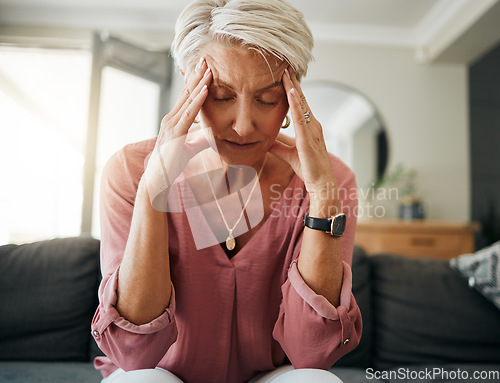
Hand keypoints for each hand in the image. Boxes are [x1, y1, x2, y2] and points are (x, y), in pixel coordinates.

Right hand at [144, 58, 212, 210]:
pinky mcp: (175, 133)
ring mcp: (171, 125)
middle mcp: (171, 119)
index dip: (195, 82)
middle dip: (196, 75)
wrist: (158, 179)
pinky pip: (188, 114)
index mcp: (174, 120)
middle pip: (186, 93)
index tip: (204, 68)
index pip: (186, 97)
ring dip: (199, 83)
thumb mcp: (190, 149)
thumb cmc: (172, 164)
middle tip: (206, 58)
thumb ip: (201, 140)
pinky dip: (197, 101)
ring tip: (208, 68)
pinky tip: (205, 90)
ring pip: (188, 100)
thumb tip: (214, 135)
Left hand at [270, 68, 335, 199]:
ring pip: (301, 104)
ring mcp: (312, 129)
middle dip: (293, 83)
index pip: (299, 104)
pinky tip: (290, 92)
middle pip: (301, 99)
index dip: (292, 90)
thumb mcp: (289, 154)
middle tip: (285, 65)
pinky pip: (301, 117)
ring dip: (293, 87)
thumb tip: (266, 140)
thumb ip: (279, 145)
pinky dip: (295, 104)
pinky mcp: (308, 137)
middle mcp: (313, 125)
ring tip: (286, 72)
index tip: (285, 76)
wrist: (321, 183)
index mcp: (309, 127)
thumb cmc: (309, 169)